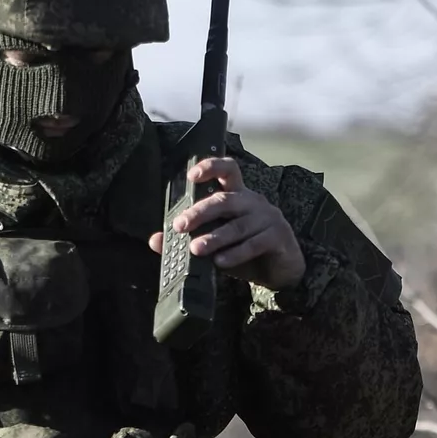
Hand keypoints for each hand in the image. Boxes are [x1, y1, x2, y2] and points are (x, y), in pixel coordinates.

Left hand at [148, 156, 305, 291]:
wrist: (281, 270)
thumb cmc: (246, 250)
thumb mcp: (216, 244)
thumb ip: (189, 238)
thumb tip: (155, 240)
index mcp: (237, 195)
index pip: (228, 170)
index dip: (211, 167)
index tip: (192, 175)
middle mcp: (253, 201)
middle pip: (225, 199)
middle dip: (200, 212)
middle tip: (180, 225)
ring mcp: (268, 218)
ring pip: (238, 225)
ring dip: (215, 237)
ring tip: (196, 249)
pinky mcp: (278, 237)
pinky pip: (254, 243)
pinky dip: (235, 253)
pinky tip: (221, 262)